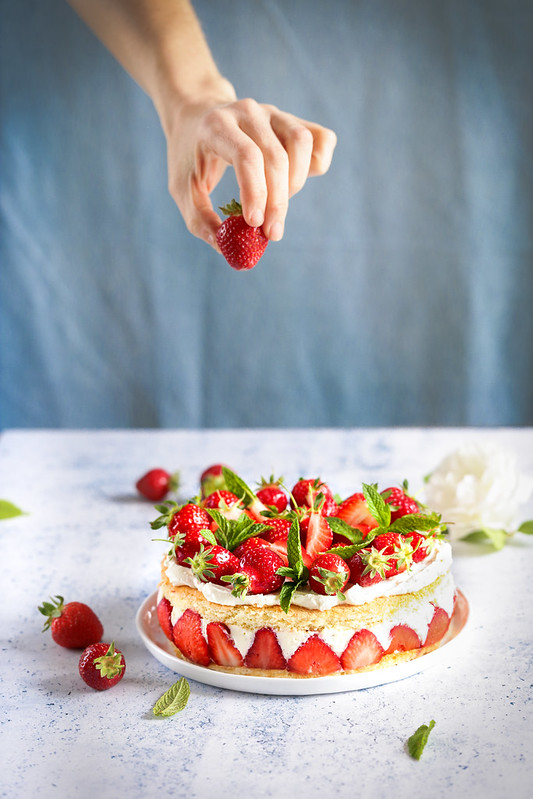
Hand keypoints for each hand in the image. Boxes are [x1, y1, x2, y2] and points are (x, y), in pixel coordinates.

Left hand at [165, 96, 336, 247]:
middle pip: (276, 157)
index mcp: (217, 126)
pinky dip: (317, 164)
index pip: (247, 156)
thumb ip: (201, 220)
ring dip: (296, 182)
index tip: (255, 224)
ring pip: (302, 143)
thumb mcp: (182, 189)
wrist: (196, 118)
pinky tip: (296, 182)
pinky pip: (321, 138)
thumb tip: (227, 248)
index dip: (256, 192)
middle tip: (271, 234)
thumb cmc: (189, 157)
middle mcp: (248, 112)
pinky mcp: (290, 119)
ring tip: (277, 203)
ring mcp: (272, 112)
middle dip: (277, 202)